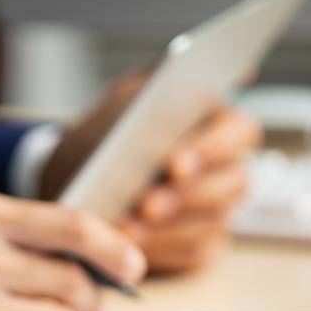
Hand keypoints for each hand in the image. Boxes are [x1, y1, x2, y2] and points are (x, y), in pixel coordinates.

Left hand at [38, 70, 262, 272]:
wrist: (71, 180)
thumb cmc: (106, 137)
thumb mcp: (125, 99)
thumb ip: (159, 74)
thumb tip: (200, 58)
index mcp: (218, 126)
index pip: (239, 132)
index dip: (211, 149)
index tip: (173, 163)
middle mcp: (226, 169)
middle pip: (233, 183)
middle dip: (188, 196)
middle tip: (147, 205)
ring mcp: (217, 212)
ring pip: (213, 222)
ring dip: (171, 227)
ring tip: (130, 229)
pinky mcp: (199, 246)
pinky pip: (193, 252)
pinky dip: (162, 251)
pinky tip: (131, 247)